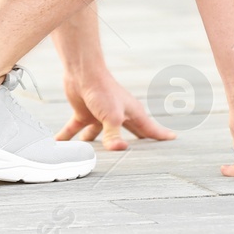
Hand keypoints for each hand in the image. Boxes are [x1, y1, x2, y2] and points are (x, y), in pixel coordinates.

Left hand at [55, 73, 175, 150]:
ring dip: (96, 147)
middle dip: (133, 147)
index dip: (162, 136)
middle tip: (141, 159)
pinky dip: (68, 137)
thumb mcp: (111, 116)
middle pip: (129, 134)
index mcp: (132, 114)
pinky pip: (75, 129)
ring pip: (101, 136)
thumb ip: (114, 135)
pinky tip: (59, 145)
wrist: (82, 72)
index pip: (150, 129)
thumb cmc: (103, 90)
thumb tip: (118, 150)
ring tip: (94, 161)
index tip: (174, 141)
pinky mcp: (85, 114)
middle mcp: (119, 116)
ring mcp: (101, 116)